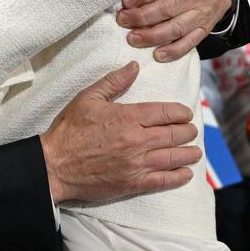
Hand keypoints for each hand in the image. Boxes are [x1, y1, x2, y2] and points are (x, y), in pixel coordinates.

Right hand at [41, 61, 200, 201]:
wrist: (54, 165)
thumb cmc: (68, 131)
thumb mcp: (87, 98)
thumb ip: (113, 82)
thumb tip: (134, 67)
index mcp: (128, 117)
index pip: (166, 112)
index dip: (181, 113)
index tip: (185, 114)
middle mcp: (137, 140)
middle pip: (175, 134)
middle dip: (187, 132)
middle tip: (191, 132)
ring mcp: (137, 163)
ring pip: (174, 157)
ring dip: (189, 153)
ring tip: (194, 152)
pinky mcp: (134, 183)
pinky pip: (164, 180)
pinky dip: (179, 176)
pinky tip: (186, 173)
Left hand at [117, 0, 229, 61]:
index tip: (124, 2)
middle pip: (166, 9)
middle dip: (141, 17)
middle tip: (122, 21)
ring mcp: (203, 13)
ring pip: (176, 28)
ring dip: (152, 36)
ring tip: (132, 39)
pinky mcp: (206, 28)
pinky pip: (190, 42)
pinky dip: (174, 51)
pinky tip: (157, 55)